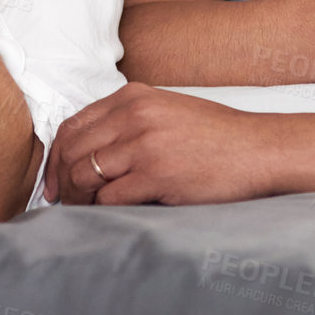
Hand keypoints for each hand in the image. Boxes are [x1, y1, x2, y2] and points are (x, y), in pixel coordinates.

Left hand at [43, 83, 273, 206]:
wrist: (259, 150)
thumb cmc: (216, 136)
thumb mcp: (166, 111)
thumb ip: (128, 121)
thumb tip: (89, 152)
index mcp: (133, 97)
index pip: (73, 125)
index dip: (56, 156)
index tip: (55, 180)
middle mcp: (134, 115)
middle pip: (72, 150)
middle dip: (62, 181)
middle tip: (63, 202)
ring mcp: (144, 144)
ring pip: (84, 175)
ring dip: (79, 199)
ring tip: (84, 212)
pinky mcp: (156, 174)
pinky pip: (109, 197)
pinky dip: (101, 211)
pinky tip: (107, 218)